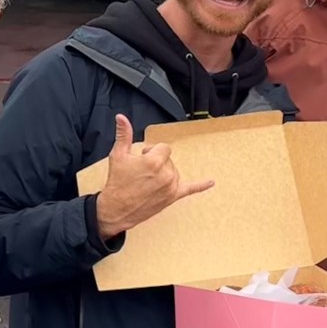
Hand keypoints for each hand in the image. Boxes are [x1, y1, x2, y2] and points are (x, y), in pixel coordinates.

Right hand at [94, 115, 214, 239]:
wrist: (115, 209)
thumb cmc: (117, 183)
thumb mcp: (118, 155)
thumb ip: (124, 134)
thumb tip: (122, 118)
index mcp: (154, 161)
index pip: (163, 148)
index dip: (151, 152)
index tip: (142, 159)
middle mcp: (166, 173)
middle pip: (168, 159)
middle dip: (157, 163)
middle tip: (141, 173)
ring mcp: (171, 186)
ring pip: (174, 170)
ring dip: (164, 173)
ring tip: (147, 182)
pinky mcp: (173, 197)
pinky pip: (191, 189)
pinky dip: (201, 185)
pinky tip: (211, 182)